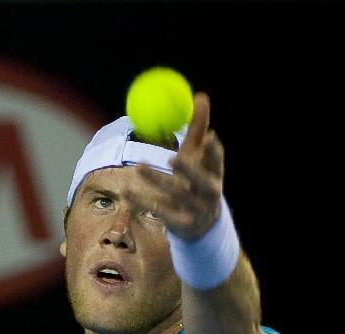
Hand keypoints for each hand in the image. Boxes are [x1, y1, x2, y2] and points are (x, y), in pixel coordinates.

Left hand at [124, 93, 223, 241]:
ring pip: (175, 195)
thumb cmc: (195, 182)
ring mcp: (195, 211)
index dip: (214, 152)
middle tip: (174, 157)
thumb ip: (198, 129)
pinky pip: (158, 210)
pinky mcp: (180, 225)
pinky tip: (126, 191)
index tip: (210, 136)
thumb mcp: (198, 158)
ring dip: (157, 180)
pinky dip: (141, 200)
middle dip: (189, 170)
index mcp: (215, 176)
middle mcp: (209, 195)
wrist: (200, 227)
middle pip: (201, 182)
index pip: (217, 163)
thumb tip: (201, 95)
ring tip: (139, 166)